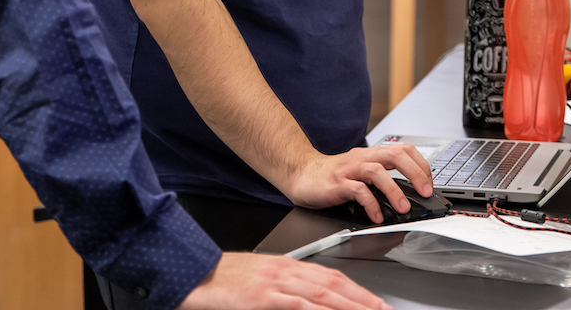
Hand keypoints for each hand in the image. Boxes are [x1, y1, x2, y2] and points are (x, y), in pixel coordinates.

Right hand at [179, 252, 391, 309]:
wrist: (195, 273)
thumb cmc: (224, 279)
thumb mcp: (261, 281)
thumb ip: (287, 290)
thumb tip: (312, 302)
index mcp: (287, 265)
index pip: (331, 277)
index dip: (358, 290)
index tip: (375, 302)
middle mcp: (286, 271)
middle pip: (334, 285)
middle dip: (363, 299)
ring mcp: (275, 283)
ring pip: (322, 294)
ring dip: (350, 306)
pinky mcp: (263, 296)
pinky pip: (298, 304)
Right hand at [279, 144, 432, 223]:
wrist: (301, 173)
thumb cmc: (333, 174)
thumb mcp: (361, 171)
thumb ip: (382, 177)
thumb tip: (409, 194)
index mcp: (371, 155)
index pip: (403, 149)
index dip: (420, 164)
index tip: (429, 182)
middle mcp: (362, 158)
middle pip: (394, 155)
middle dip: (415, 173)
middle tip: (425, 192)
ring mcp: (349, 170)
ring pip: (377, 172)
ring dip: (394, 190)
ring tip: (403, 208)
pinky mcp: (337, 184)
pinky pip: (357, 191)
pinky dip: (370, 204)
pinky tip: (376, 216)